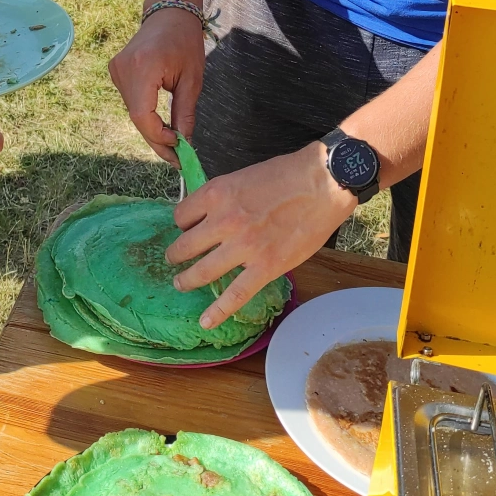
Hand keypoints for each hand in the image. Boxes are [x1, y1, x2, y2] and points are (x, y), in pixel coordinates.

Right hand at [108, 7, 205, 167]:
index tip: (178, 149)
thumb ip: (185, 114)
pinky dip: (146, 116)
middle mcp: (123, 69)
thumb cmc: (185, 40)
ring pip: (133, 112)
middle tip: (177, 158)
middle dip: (157, 139)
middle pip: (136, 117)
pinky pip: (131, 102)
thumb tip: (183, 144)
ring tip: (173, 141)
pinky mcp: (117, 72)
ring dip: (152, 129)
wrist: (169, 11)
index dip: (158, 137)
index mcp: (142, 67)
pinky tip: (161, 125)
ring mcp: (116, 70)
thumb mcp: (192, 79)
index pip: (142, 115)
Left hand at [165, 144, 357, 328]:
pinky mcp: (265, 267)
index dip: (182, 224)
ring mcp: (243, 247)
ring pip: (202, 271)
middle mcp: (223, 221)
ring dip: (187, 279)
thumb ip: (225, 198)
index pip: (181, 215)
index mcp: (216, 194)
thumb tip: (212, 215)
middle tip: (174, 260)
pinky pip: (235, 295)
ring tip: (181, 283)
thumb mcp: (243, 176)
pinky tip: (206, 321)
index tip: (187, 229)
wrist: (322, 183)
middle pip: (185, 246)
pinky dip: (217, 311)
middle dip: (176, 255)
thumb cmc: (286, 174)